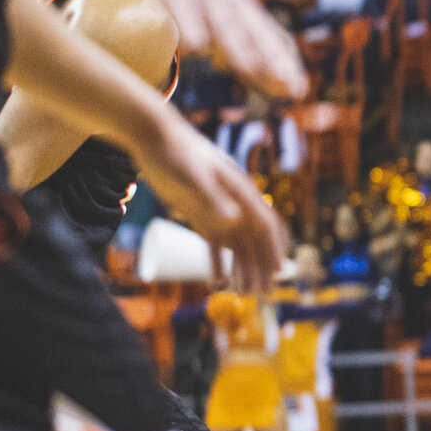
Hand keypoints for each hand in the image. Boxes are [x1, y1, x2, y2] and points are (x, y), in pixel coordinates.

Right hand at [126, 0, 308, 98]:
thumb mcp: (224, 6)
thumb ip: (237, 36)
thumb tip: (255, 71)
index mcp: (244, 9)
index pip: (270, 40)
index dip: (285, 64)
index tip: (300, 91)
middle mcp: (231, 3)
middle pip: (256, 35)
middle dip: (274, 61)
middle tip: (290, 87)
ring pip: (226, 22)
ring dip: (240, 46)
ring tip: (251, 70)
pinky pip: (184, 10)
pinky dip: (191, 27)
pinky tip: (197, 48)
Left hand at [130, 111, 288, 292]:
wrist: (152, 135)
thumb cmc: (175, 153)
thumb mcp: (192, 176)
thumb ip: (212, 198)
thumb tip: (233, 221)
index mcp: (241, 192)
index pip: (266, 225)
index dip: (274, 249)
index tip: (278, 273)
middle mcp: (234, 203)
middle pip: (254, 241)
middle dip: (259, 268)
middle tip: (259, 295)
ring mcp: (217, 208)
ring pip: (236, 245)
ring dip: (242, 269)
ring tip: (243, 294)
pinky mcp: (198, 212)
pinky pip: (213, 243)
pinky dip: (216, 262)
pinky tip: (216, 282)